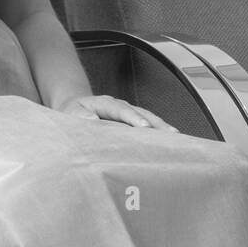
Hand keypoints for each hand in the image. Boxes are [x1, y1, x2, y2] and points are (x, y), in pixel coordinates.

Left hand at [54, 94, 177, 131]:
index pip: (121, 110)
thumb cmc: (73, 113)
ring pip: (148, 118)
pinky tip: (170, 143)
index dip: (133, 118)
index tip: (144, 126)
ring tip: (177, 139)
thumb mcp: (70, 113)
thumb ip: (79, 116)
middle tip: (171, 134)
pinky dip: (158, 133)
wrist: (74, 107)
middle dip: (157, 123)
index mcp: (105, 103)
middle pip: (142, 113)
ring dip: (162, 128)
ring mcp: (128, 113)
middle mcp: (121, 106)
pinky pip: (147, 126)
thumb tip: (92, 120)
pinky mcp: (132, 122)